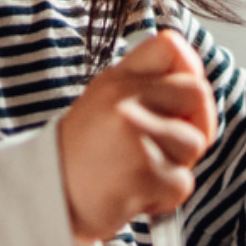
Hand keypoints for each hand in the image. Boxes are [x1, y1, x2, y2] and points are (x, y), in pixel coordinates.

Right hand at [58, 31, 213, 245]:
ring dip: (174, 165)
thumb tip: (192, 68)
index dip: (187, 71)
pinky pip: (181, 182)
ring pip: (193, 143)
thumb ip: (147, 82)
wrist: (48, 197)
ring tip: (135, 169)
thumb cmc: (87, 154)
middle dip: (192, 123)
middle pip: (198, 94)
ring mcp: (132, 135)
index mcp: (116, 81)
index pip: (169, 47)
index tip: (176, 97)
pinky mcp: (141, 172)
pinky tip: (131, 192)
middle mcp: (122, 101)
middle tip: (159, 145)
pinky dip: (163, 195)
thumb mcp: (106, 103)